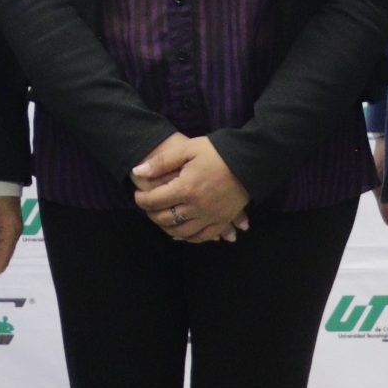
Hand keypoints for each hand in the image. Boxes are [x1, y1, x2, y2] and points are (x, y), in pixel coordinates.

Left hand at [131, 134, 247, 242]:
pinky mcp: (222, 220)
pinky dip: (189, 237)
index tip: (138, 195)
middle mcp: (197, 207)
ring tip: (161, 219)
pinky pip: (202, 237)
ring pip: (182, 232)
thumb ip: (162, 162)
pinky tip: (181, 232)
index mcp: (186, 188)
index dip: (141, 199)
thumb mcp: (188, 149)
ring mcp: (211, 216)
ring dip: (167, 228)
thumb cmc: (217, 151)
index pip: (155, 201)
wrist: (250, 160)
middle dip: (151, 214)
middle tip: (148, 207)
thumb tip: (137, 172)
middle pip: (166, 219)